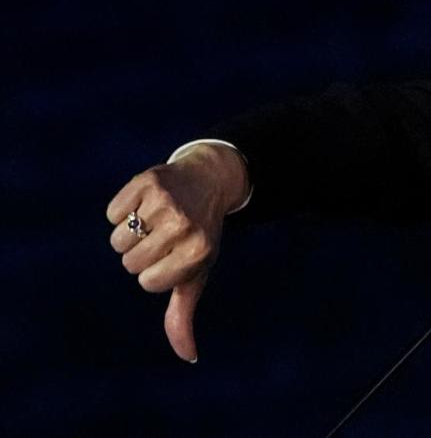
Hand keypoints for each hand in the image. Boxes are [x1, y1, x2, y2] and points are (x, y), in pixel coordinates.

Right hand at [106, 144, 248, 361]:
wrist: (210, 180)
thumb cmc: (199, 235)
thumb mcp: (196, 273)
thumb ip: (184, 314)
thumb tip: (189, 357)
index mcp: (198, 252)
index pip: (148, 282)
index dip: (154, 273)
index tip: (173, 256)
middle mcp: (184, 226)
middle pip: (130, 262)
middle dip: (142, 254)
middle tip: (165, 236)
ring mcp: (166, 202)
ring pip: (118, 240)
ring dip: (130, 234)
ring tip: (155, 220)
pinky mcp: (148, 181)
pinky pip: (112, 212)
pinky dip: (122, 211)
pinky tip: (147, 203)